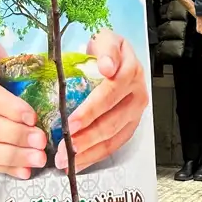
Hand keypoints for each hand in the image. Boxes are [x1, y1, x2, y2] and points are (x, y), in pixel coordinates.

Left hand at [55, 30, 147, 172]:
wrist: (117, 59)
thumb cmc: (105, 51)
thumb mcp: (104, 39)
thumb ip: (105, 49)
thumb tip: (107, 67)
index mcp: (131, 72)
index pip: (111, 93)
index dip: (91, 109)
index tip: (71, 122)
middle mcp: (137, 95)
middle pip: (112, 121)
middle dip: (86, 137)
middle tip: (64, 147)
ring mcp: (135, 113)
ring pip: (113, 137)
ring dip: (89, 151)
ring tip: (67, 159)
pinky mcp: (130, 126)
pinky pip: (114, 145)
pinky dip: (95, 156)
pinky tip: (78, 163)